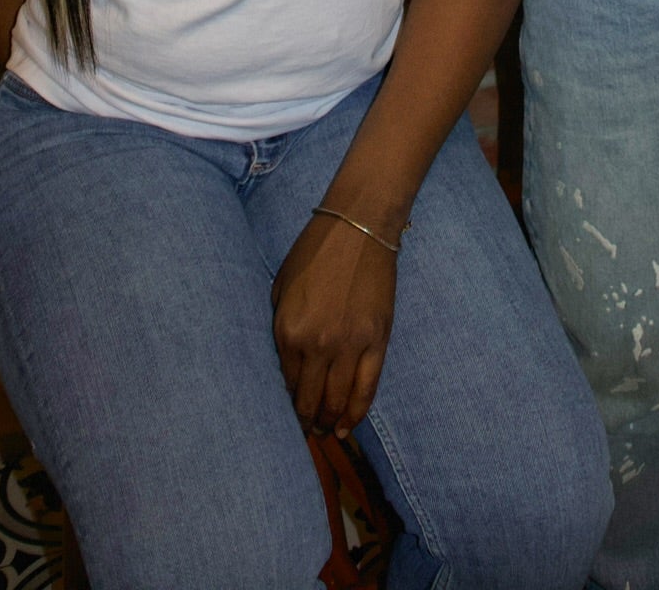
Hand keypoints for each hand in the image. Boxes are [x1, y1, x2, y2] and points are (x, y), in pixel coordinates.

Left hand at [272, 212, 397, 437]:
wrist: (359, 226)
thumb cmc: (315, 250)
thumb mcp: (281, 285)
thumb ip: (280, 324)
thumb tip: (285, 363)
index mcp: (288, 329)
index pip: (287, 383)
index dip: (289, 402)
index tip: (290, 413)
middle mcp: (317, 344)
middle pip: (311, 399)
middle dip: (307, 421)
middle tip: (307, 431)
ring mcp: (350, 345)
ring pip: (338, 401)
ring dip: (330, 423)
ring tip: (326, 432)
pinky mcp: (378, 341)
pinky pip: (367, 388)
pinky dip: (357, 412)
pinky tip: (348, 426)